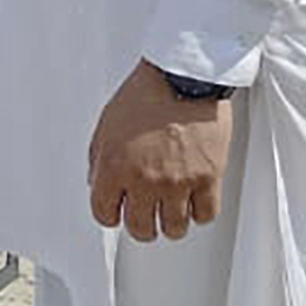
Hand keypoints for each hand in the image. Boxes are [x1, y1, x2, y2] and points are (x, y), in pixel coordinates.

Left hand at [86, 61, 233, 240]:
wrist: (184, 77)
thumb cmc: (147, 93)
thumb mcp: (107, 124)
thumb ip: (99, 160)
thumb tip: (98, 184)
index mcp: (115, 166)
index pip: (104, 214)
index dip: (110, 215)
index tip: (117, 212)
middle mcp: (145, 179)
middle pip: (140, 228)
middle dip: (140, 225)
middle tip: (145, 215)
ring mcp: (178, 182)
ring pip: (173, 229)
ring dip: (170, 222)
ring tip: (170, 209)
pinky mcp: (208, 178)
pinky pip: (204, 215)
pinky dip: (198, 213)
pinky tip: (193, 201)